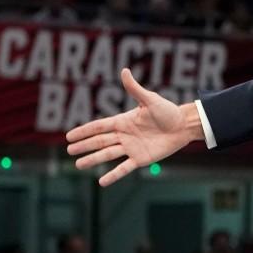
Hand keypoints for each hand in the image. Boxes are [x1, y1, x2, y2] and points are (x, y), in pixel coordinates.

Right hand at [66, 68, 203, 186]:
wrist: (183, 126)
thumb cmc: (168, 111)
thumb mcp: (150, 100)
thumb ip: (135, 89)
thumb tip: (125, 70)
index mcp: (123, 121)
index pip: (98, 126)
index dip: (84, 131)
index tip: (69, 136)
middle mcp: (124, 135)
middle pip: (99, 141)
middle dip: (84, 146)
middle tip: (69, 150)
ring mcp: (131, 148)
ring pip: (107, 155)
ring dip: (92, 160)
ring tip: (77, 165)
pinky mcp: (141, 159)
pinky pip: (124, 168)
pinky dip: (113, 175)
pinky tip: (102, 182)